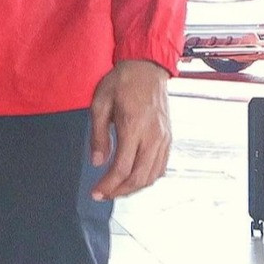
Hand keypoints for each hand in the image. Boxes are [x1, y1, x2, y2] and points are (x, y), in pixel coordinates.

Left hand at [89, 59, 171, 200]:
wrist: (147, 68)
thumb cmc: (121, 82)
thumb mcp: (100, 103)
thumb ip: (98, 135)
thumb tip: (97, 161)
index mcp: (134, 127)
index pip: (122, 167)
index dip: (108, 185)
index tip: (95, 193)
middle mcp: (153, 136)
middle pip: (140, 177)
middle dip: (120, 191)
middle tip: (103, 195)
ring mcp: (164, 138)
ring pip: (153, 175)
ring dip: (134, 188)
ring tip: (116, 190)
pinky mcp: (168, 138)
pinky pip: (161, 166)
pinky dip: (148, 178)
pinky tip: (134, 179)